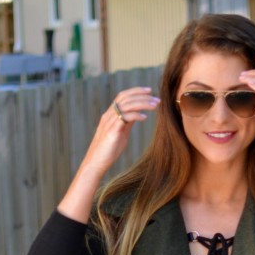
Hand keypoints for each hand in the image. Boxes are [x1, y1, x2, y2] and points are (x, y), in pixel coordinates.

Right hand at [58, 87, 159, 222]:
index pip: (123, 96)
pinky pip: (124, 118)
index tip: (149, 91)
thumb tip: (138, 115)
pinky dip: (135, 115)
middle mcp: (109, 115)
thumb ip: (127, 122)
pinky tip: (144, 118)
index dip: (136, 91)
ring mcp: (109, 122)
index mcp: (110, 114)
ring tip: (155, 106)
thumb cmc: (109, 150)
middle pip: (126, 98)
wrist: (96, 163)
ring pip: (127, 105)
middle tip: (158, 99)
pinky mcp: (111, 131)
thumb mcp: (121, 133)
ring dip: (142, 104)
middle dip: (143, 96)